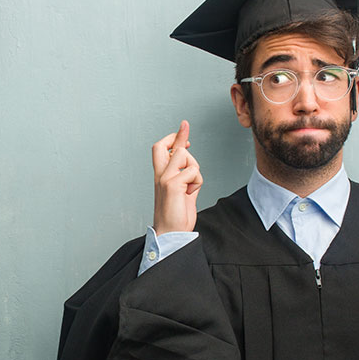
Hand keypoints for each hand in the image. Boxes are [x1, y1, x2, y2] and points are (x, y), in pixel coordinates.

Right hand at [151, 120, 202, 234]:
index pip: (162, 150)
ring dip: (195, 170)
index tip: (184, 131)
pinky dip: (197, 182)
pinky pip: (193, 171)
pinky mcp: (172, 185)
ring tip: (191, 187)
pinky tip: (191, 193)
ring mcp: (165, 179)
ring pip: (185, 156)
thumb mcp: (183, 191)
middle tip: (185, 126)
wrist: (171, 233)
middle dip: (177, 136)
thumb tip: (191, 166)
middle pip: (163, 146)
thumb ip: (186, 177)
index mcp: (161, 176)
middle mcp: (160, 175)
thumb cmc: (176, 215)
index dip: (173, 138)